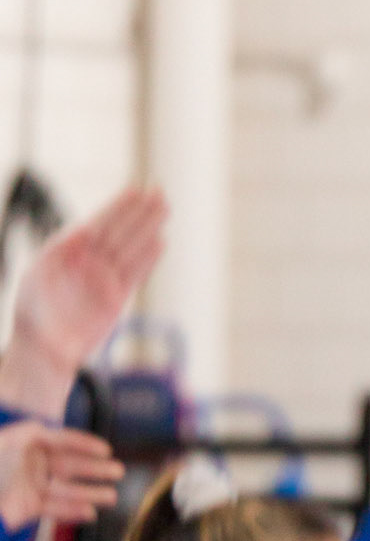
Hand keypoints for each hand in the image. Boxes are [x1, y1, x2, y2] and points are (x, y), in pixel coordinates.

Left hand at [0, 187, 166, 417]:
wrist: (42, 349)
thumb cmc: (33, 314)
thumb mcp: (36, 278)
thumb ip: (57, 254)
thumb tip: (81, 232)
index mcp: (67, 252)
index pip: (98, 224)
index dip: (116, 208)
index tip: (134, 191)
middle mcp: (89, 262)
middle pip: (119, 232)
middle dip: (139, 212)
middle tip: (158, 191)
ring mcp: (104, 279)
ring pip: (131, 248)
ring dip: (148, 228)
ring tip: (164, 208)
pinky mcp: (117, 297)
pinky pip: (136, 273)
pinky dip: (148, 258)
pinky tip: (160, 242)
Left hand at [0, 422, 121, 531]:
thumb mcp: (11, 442)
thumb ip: (32, 434)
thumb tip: (51, 430)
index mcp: (29, 442)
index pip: (64, 440)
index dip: (85, 444)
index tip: (106, 450)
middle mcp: (33, 463)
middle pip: (70, 466)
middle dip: (94, 470)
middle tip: (118, 472)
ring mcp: (30, 487)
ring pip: (66, 490)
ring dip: (90, 493)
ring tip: (112, 496)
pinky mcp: (26, 509)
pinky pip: (53, 510)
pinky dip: (71, 512)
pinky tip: (89, 514)